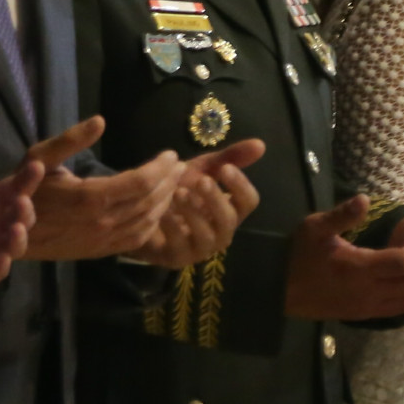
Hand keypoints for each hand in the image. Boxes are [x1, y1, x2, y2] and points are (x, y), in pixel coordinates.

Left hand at [0, 126, 42, 302]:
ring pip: (15, 245)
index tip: (35, 166)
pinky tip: (0, 259)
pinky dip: (0, 266)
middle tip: (21, 202)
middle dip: (26, 210)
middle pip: (22, 217)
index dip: (27, 179)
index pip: (15, 189)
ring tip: (15, 229)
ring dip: (19, 238)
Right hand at [23, 117, 186, 261]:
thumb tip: (101, 121)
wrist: (8, 230)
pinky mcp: (101, 252)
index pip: (141, 182)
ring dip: (166, 201)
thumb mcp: (41, 156)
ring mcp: (103, 240)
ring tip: (174, 183)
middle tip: (179, 166)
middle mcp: (101, 222)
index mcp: (90, 196)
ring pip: (148, 221)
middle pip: (150, 201)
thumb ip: (71, 139)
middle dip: (169, 182)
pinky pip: (137, 239)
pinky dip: (154, 223)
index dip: (161, 168)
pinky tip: (159, 209)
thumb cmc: (26, 188)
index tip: (171, 154)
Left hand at [124, 140, 264, 267]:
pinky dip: (172, 226)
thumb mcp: (203, 170)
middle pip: (229, 220)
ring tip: (178, 193)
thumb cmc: (179, 191)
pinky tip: (162, 209)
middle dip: (216, 199)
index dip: (240, 185)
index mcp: (230, 210)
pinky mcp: (178, 258)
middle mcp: (221, 232)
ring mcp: (200, 248)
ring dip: (194, 213)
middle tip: (201, 181)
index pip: (249, 201)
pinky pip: (180, 245)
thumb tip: (261, 144)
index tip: (225, 168)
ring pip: (207, 236)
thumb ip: (229, 158)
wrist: (143, 211)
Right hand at [285, 195, 403, 318]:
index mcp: (355, 268)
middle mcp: (366, 291)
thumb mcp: (314, 227)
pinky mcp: (367, 314)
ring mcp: (368, 307)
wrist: (277, 291)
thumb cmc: (296, 254)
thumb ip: (341, 215)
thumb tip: (365, 199)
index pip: (399, 263)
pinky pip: (401, 310)